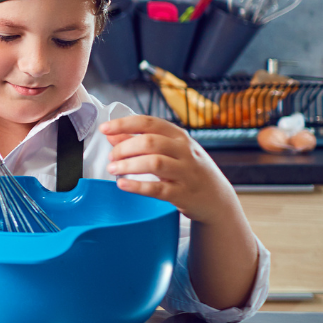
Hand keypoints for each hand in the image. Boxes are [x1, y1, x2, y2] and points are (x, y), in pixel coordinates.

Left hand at [101, 115, 240, 223]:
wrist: (217, 199)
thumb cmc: (189, 171)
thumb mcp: (170, 151)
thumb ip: (141, 141)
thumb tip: (112, 134)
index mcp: (179, 136)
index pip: (149, 123)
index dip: (124, 124)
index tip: (104, 128)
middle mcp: (185, 151)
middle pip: (150, 142)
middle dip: (124, 148)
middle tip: (111, 157)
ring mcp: (186, 172)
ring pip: (154, 163)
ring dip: (128, 165)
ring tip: (113, 169)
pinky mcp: (183, 194)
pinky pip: (157, 189)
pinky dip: (136, 186)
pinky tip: (122, 184)